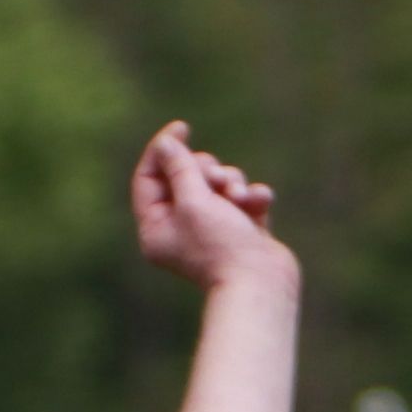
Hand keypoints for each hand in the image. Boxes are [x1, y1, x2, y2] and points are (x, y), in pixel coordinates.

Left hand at [129, 122, 288, 289]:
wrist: (262, 283)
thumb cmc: (221, 245)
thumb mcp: (194, 200)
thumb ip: (180, 168)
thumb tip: (166, 142)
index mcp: (155, 228)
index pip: (148, 179)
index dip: (163, 151)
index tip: (181, 128)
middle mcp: (179, 230)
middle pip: (185, 177)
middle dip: (205, 170)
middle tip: (216, 179)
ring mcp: (212, 231)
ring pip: (218, 184)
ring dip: (232, 182)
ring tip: (240, 197)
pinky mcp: (242, 231)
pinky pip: (244, 199)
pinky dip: (253, 197)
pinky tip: (259, 203)